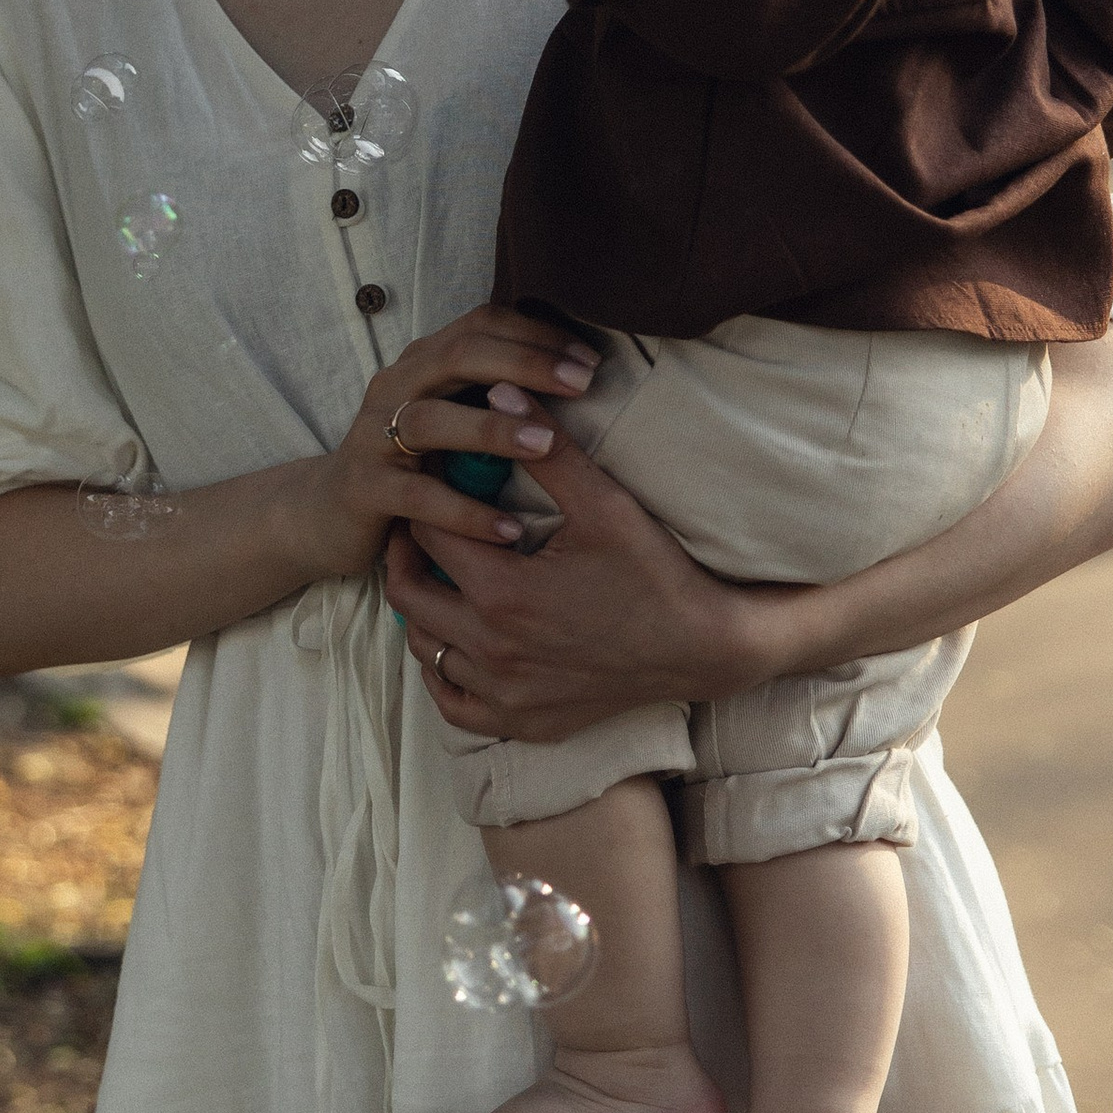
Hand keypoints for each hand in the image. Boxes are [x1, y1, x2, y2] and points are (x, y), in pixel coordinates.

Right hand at [304, 301, 601, 581]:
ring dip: (492, 430)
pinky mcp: (365, 489)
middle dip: (524, 364)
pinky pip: (418, 497)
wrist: (328, 513)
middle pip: (458, 355)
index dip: (536, 334)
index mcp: (423, 363)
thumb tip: (578, 376)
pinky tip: (509, 529)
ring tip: (547, 446)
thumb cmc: (410, 462)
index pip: (481, 325)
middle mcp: (396, 387)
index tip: (589, 359)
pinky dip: (465, 512)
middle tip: (581, 383)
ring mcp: (374, 436)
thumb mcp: (454, 418)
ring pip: (431, 420)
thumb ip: (495, 394)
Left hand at [387, 431, 822, 737]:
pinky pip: (452, 703)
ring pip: (425, 648)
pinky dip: (441, 672)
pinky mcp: (522, 722)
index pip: (429, 534)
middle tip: (422, 521)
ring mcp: (504, 694)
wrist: (704, 648)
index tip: (436, 478)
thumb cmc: (656, 573)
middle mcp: (492, 650)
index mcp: (502, 593)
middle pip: (408, 593)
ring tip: (439, 573)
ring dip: (422, 608)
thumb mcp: (605, 504)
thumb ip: (550, 449)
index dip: (428, 498)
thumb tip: (498, 390)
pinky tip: (456, 642)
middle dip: (408, 551)